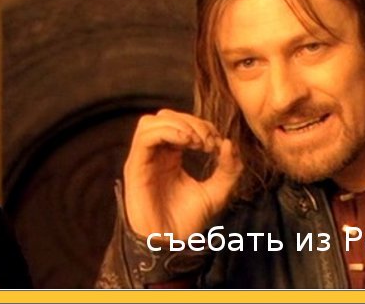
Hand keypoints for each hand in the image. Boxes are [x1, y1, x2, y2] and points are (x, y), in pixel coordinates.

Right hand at [123, 109, 241, 241]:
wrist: (170, 247)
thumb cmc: (188, 223)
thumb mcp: (217, 193)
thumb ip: (228, 169)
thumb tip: (230, 142)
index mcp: (171, 156)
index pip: (181, 123)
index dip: (201, 125)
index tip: (217, 143)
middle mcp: (154, 155)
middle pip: (166, 117)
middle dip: (191, 122)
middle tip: (208, 141)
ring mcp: (143, 160)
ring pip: (151, 122)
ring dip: (177, 124)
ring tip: (196, 141)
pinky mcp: (134, 167)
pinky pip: (145, 137)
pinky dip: (166, 132)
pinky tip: (186, 142)